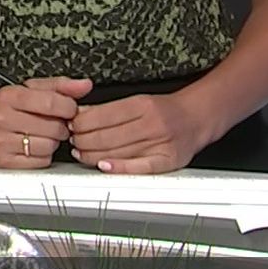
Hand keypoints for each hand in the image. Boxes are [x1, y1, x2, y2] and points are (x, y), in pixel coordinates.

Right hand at [0, 77, 92, 168]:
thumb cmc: (2, 107)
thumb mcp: (27, 89)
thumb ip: (59, 86)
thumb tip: (84, 85)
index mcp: (9, 96)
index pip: (52, 102)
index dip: (69, 108)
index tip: (69, 109)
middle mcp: (2, 118)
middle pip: (54, 127)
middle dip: (61, 126)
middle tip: (53, 123)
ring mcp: (1, 141)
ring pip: (49, 146)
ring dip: (52, 142)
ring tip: (42, 134)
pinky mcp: (3, 161)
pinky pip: (40, 161)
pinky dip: (43, 155)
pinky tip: (33, 146)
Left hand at [67, 91, 215, 172]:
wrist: (197, 117)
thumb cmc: (165, 110)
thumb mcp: (137, 101)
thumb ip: (109, 109)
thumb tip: (80, 114)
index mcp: (142, 105)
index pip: (102, 115)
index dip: (81, 123)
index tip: (70, 125)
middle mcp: (151, 123)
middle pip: (106, 136)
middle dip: (83, 140)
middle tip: (72, 141)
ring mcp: (160, 143)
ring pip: (117, 152)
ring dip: (93, 155)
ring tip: (81, 153)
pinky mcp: (167, 161)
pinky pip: (139, 168)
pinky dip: (119, 167)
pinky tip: (104, 166)